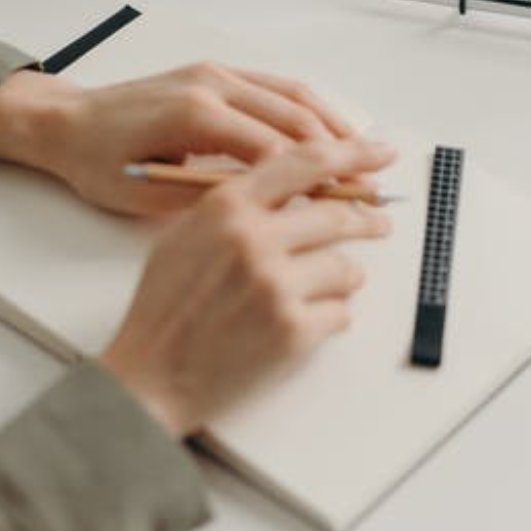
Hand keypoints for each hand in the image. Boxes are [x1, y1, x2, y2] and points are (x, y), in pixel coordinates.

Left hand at [0, 62, 356, 214]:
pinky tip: (329, 129)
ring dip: (333, 124)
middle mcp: (212, 85)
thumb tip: (268, 210)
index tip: (348, 203)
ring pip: (293, 95)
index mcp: (196, 115)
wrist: (64, 122)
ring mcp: (216, 73)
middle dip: (340, 150)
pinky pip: (276, 85)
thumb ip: (210, 199)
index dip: (317, 180)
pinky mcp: (215, 72)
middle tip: (374, 178)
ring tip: (366, 152)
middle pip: (296, 118)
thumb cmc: (97, 163)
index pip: (276, 150)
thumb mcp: (149, 196)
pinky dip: (309, 107)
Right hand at [100, 139, 395, 435]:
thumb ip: (240, 205)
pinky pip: (341, 313)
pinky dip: (329, 319)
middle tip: (379, 224)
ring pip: (346, 268)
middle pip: (337, 215)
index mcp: (227, 207)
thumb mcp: (187, 234)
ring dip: (341, 280)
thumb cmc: (166, 307)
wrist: (150, 377)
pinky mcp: (292, 331)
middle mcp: (254, 240)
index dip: (352, 154)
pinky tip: (300, 326)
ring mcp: (275, 286)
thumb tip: (300, 189)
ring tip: (315, 292)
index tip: (380, 153)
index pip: (306, 162)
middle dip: (366, 221)